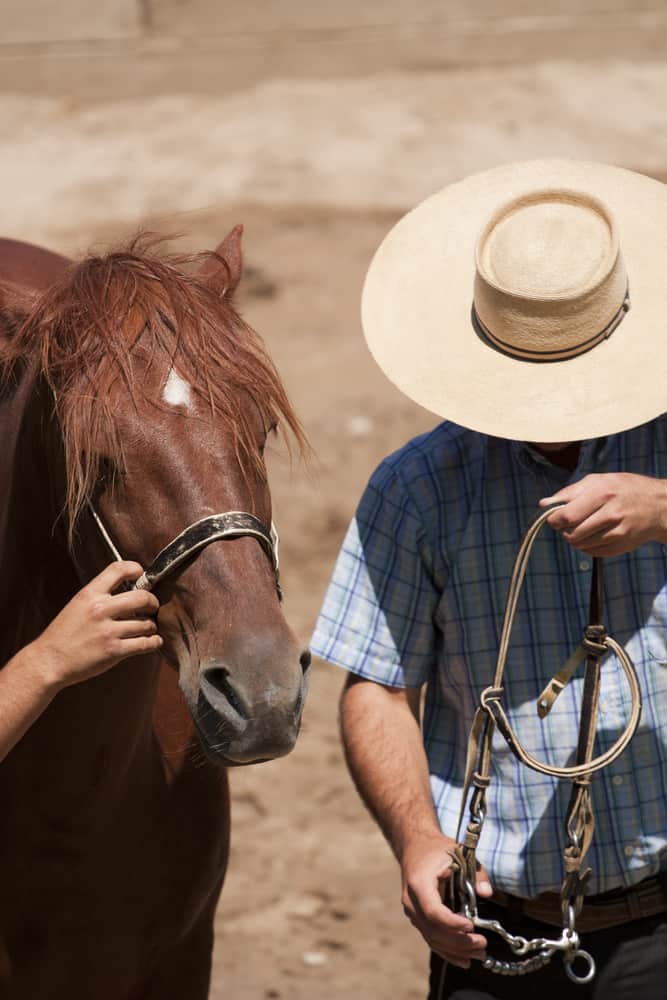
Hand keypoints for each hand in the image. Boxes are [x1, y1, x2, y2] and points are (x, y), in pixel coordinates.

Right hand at [30, 561, 161, 688]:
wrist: (49, 660)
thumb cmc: (64, 633)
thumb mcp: (77, 605)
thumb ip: (100, 595)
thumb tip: (129, 588)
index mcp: (90, 594)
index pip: (118, 569)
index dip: (135, 568)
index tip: (141, 575)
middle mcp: (100, 609)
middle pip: (142, 597)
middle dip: (153, 602)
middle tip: (152, 606)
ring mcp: (108, 631)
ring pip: (146, 623)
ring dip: (151, 625)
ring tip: (148, 627)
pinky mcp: (114, 651)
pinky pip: (145, 644)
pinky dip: (154, 642)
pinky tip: (153, 641)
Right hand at [400, 833, 491, 967]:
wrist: (414, 847)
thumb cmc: (437, 850)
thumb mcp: (458, 854)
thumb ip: (475, 873)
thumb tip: (487, 893)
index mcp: (419, 884)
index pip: (433, 911)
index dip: (452, 923)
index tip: (472, 925)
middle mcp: (411, 902)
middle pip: (434, 930)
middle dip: (459, 942)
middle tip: (482, 944)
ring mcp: (412, 913)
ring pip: (432, 939)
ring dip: (456, 950)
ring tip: (480, 953)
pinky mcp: (417, 919)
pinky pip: (431, 939)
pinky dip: (447, 951)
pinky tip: (464, 960)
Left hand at [540, 473, 666, 556]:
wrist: (658, 505)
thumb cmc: (625, 489)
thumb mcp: (599, 480)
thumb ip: (570, 492)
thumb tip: (544, 504)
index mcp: (603, 493)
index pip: (567, 515)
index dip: (554, 520)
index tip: (553, 518)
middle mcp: (611, 513)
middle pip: (572, 533)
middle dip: (563, 530)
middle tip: (567, 524)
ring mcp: (618, 532)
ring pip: (580, 544)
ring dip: (575, 538)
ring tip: (582, 527)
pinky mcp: (621, 545)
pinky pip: (592, 552)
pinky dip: (587, 546)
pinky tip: (593, 534)